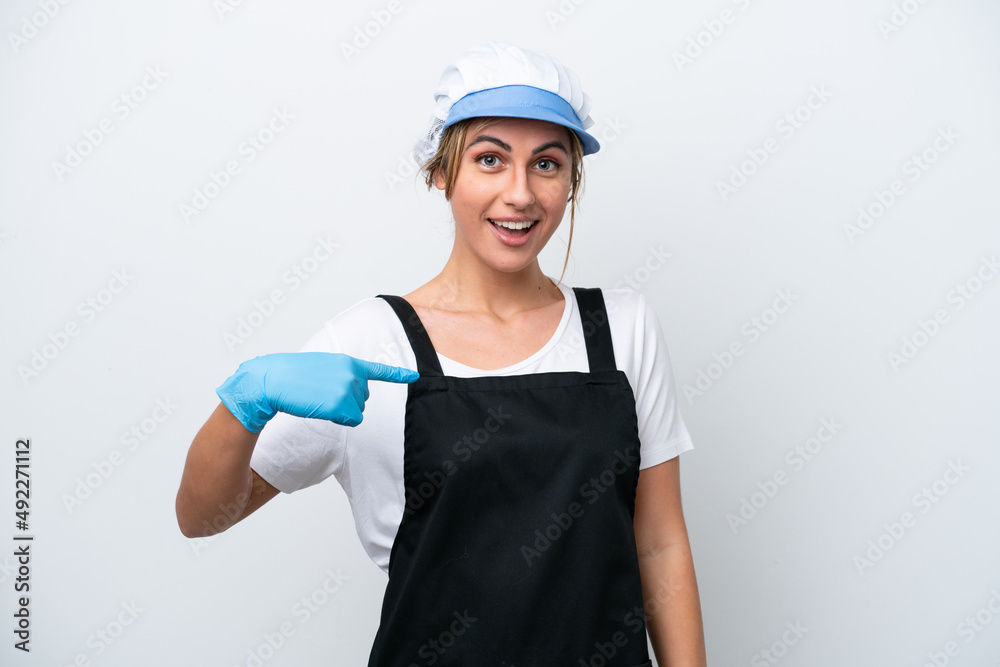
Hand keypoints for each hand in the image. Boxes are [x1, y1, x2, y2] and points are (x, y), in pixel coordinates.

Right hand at [215, 352, 418, 432]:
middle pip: (362, 399)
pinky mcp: (343, 404)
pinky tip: (321, 407)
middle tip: (321, 393)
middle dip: (345, 401)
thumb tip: (352, 396)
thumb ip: (342, 376)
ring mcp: (349, 388)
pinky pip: (351, 420)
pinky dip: (338, 419)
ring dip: (339, 410)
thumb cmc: (291, 376)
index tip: (415, 376)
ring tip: (318, 398)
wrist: (273, 380)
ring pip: (357, 411)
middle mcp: (354, 374)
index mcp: (348, 362)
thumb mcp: (321, 368)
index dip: (397, 375)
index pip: (378, 370)